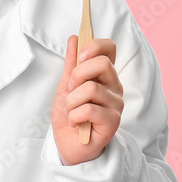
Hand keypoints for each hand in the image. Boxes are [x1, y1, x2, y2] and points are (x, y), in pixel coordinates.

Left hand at [50, 35, 123, 165]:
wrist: (67, 144)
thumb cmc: (69, 114)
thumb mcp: (65, 85)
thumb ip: (71, 63)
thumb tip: (74, 38)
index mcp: (104, 75)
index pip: (110, 48)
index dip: (94, 46)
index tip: (80, 57)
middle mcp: (114, 87)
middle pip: (102, 64)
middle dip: (78, 75)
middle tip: (71, 90)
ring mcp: (116, 104)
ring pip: (92, 88)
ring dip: (71, 101)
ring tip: (71, 111)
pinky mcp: (113, 122)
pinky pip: (89, 109)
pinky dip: (74, 116)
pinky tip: (75, 123)